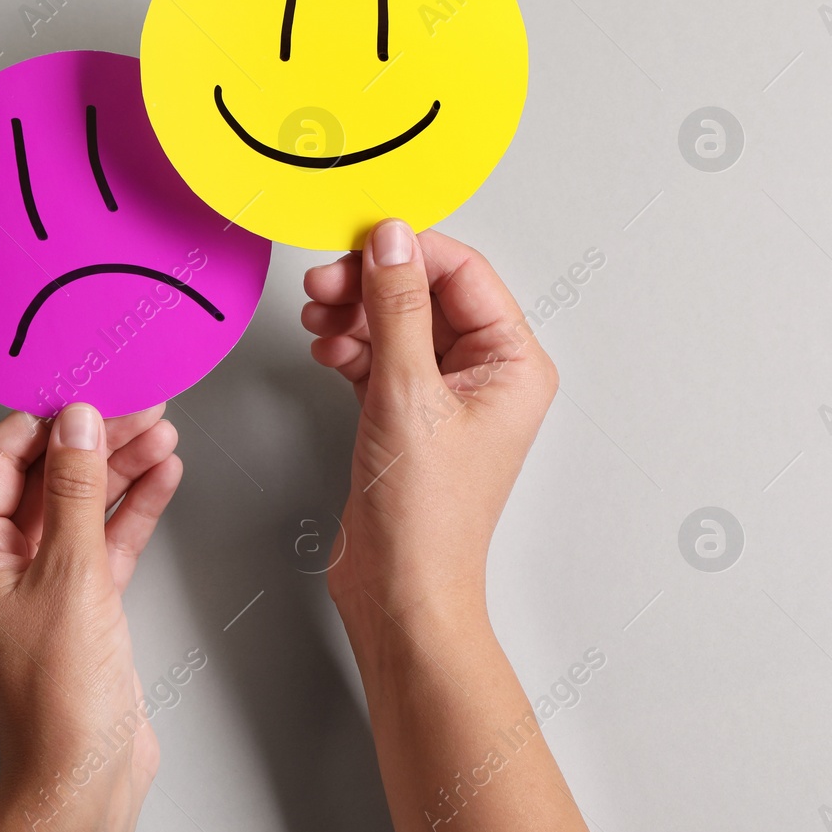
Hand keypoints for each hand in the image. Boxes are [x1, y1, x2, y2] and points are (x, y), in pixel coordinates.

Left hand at [0, 403, 181, 831]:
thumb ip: (78, 489)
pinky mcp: (78, 601)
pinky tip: (162, 477)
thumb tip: (79, 422)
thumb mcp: (71, 573)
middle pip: (45, 475)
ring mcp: (38, 581)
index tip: (87, 388)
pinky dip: (132, 507)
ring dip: (120, 467)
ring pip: (79, 502)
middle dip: (94, 438)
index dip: (45, 418)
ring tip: (161, 431)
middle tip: (139, 405)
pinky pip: (102, 536)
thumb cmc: (56, 694)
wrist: (85, 769)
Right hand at [302, 220, 558, 619]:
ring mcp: (444, 396)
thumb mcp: (406, 394)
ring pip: (395, 323)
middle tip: (321, 285)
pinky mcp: (405, 415)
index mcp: (513, 364)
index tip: (354, 241)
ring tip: (317, 320)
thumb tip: (390, 239)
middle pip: (425, 294)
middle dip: (369, 284)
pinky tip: (326, 351)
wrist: (399, 591)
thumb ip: (396, 308)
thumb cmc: (424, 517)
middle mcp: (486, 374)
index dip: (408, 251)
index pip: (463, 274)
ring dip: (353, 314)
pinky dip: (348, 347)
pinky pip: (377, 355)